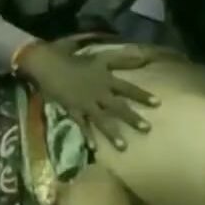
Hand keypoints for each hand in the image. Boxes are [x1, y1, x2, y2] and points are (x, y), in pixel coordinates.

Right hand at [18, 41, 158, 150]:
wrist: (46, 63)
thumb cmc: (71, 57)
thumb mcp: (98, 56)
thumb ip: (120, 58)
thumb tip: (141, 56)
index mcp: (104, 78)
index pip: (128, 88)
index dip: (143, 95)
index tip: (158, 104)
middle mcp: (98, 92)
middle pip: (118, 107)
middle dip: (132, 118)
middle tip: (147, 129)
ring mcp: (85, 103)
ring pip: (102, 120)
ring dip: (113, 134)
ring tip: (124, 147)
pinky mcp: (72, 110)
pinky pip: (82, 126)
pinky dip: (88, 137)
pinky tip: (94, 149)